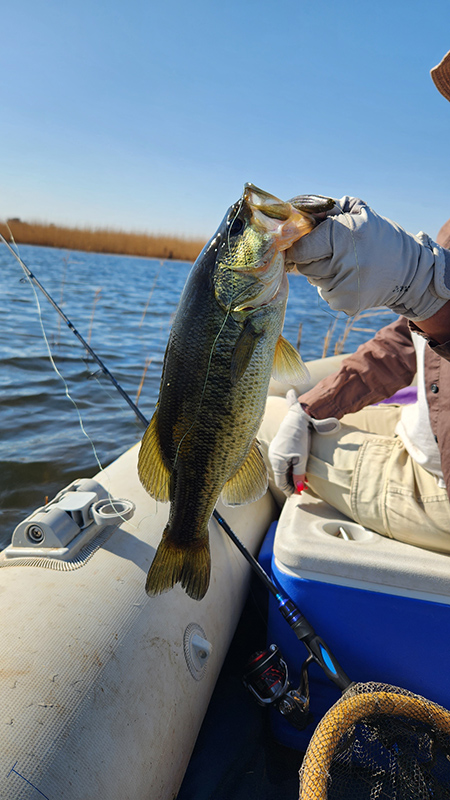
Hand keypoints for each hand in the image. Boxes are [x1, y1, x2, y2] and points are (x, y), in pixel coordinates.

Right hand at [268, 395, 339, 495]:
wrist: (296, 419)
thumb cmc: (299, 438)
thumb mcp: (302, 459)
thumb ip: (299, 474)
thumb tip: (299, 488)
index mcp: (277, 462)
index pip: (281, 483)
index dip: (290, 490)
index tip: (299, 494)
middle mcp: (273, 458)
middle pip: (281, 477)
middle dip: (292, 483)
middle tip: (304, 488)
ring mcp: (274, 452)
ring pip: (282, 469)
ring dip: (292, 475)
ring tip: (304, 479)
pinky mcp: (277, 448)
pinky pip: (282, 462)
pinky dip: (290, 467)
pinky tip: (298, 468)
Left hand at [286, 196, 449, 320]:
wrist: (408, 271)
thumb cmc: (378, 236)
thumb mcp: (358, 211)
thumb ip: (328, 209)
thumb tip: (299, 214)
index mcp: (343, 236)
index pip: (300, 249)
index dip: (301, 246)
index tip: (308, 243)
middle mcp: (342, 263)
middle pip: (305, 266)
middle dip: (313, 259)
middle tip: (333, 253)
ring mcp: (344, 287)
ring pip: (314, 281)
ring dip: (324, 274)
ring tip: (346, 266)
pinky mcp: (346, 304)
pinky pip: (326, 295)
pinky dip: (333, 288)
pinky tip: (351, 280)